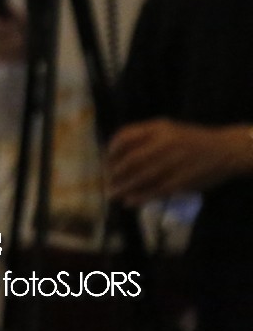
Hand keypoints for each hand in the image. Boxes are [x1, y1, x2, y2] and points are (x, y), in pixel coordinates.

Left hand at [107, 118, 252, 204]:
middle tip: (107, 180)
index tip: (106, 159)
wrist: (225, 151)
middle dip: (115, 172)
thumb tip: (115, 150)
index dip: (112, 149)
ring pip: (141, 177)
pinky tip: (130, 201)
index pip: (126, 136)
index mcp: (158, 128)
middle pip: (130, 159)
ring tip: (112, 194)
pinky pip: (156, 190)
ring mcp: (173, 163)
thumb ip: (144, 136)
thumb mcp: (167, 129)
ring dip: (124, 187)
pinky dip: (141, 197)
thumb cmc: (191, 140)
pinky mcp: (182, 181)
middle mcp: (164, 144)